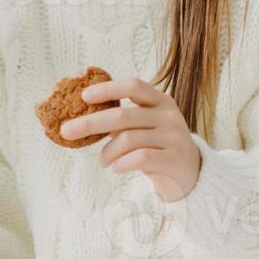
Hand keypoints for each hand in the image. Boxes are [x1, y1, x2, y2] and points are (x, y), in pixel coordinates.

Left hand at [60, 76, 202, 200]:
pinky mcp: (175, 158)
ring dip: (107, 152)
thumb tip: (78, 118)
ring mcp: (174, 136)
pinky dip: (121, 163)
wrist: (192, 173)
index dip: (108, 88)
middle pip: (123, 115)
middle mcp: (168, 115)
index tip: (84, 96)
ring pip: (128, 139)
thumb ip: (121, 119)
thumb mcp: (143, 126)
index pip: (134, 86)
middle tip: (66, 131)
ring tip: (102, 161)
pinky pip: (140, 158)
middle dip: (90, 123)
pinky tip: (116, 168)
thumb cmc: (156, 145)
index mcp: (160, 101)